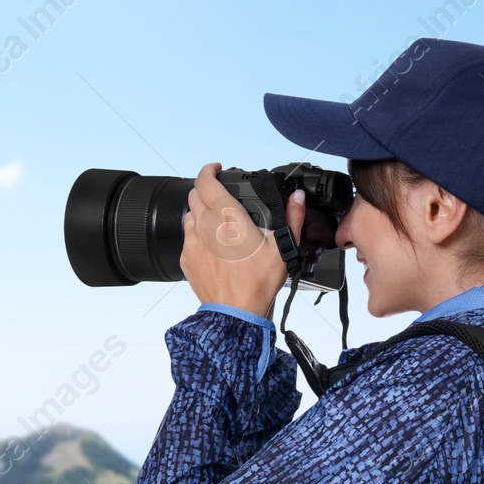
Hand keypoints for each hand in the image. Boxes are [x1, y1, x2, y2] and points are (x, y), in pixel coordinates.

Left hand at [181, 162, 301, 319]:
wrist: (236, 314)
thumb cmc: (257, 283)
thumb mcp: (282, 248)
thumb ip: (291, 218)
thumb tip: (298, 198)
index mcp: (227, 218)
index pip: (206, 182)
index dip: (208, 170)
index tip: (216, 169)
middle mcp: (204, 227)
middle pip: (194, 195)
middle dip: (206, 190)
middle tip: (220, 195)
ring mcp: (192, 243)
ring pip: (189, 215)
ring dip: (200, 212)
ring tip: (218, 222)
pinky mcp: (186, 259)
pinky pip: (187, 237)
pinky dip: (197, 234)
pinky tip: (212, 245)